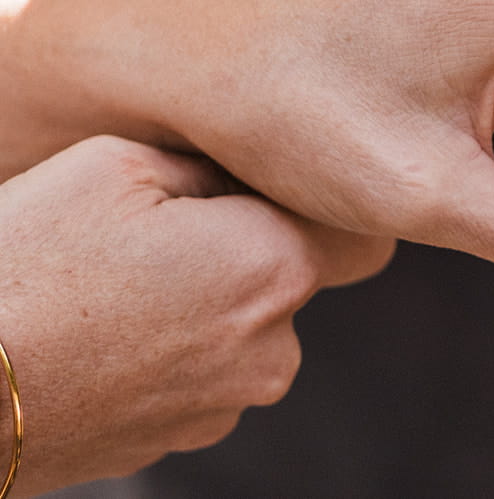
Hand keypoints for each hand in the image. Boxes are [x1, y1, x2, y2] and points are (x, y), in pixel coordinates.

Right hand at [0, 137, 389, 494]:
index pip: (349, 225)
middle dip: (238, 250)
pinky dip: (164, 353)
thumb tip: (246, 173)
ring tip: (113, 290)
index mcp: (276, 266)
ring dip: (199, 305)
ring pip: (240, 328)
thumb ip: (213, 165)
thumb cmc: (27, 266)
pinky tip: (102, 334)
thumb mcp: (119, 165)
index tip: (252, 189)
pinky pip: (198, 374)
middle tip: (153, 235)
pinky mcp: (178, 441)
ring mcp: (225, 405)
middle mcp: (272, 346)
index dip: (300, 201)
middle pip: (286, 275)